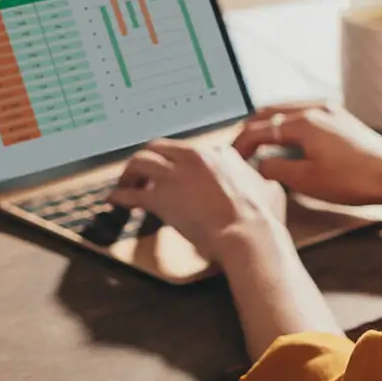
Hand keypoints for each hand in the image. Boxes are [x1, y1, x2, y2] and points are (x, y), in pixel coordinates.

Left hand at [109, 138, 286, 260]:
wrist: (247, 233)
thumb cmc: (259, 218)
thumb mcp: (267, 188)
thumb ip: (258, 179)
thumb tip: (264, 182)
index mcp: (217, 153)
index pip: (187, 151)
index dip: (175, 163)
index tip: (171, 172)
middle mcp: (193, 157)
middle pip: (157, 147)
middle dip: (147, 160)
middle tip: (141, 174)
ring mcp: (174, 175)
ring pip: (139, 161)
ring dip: (129, 173)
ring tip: (125, 184)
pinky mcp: (160, 197)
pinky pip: (131, 193)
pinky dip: (119, 196)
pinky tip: (115, 201)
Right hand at [233, 102, 381, 205]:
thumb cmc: (354, 180)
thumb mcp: (305, 181)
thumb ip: (274, 169)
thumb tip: (259, 165)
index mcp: (303, 122)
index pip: (258, 129)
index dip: (239, 145)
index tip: (230, 159)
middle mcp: (315, 109)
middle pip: (269, 113)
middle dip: (250, 130)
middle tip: (239, 149)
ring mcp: (330, 111)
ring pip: (286, 111)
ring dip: (268, 125)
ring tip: (258, 144)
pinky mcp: (341, 119)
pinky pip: (304, 114)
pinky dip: (287, 124)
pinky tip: (286, 140)